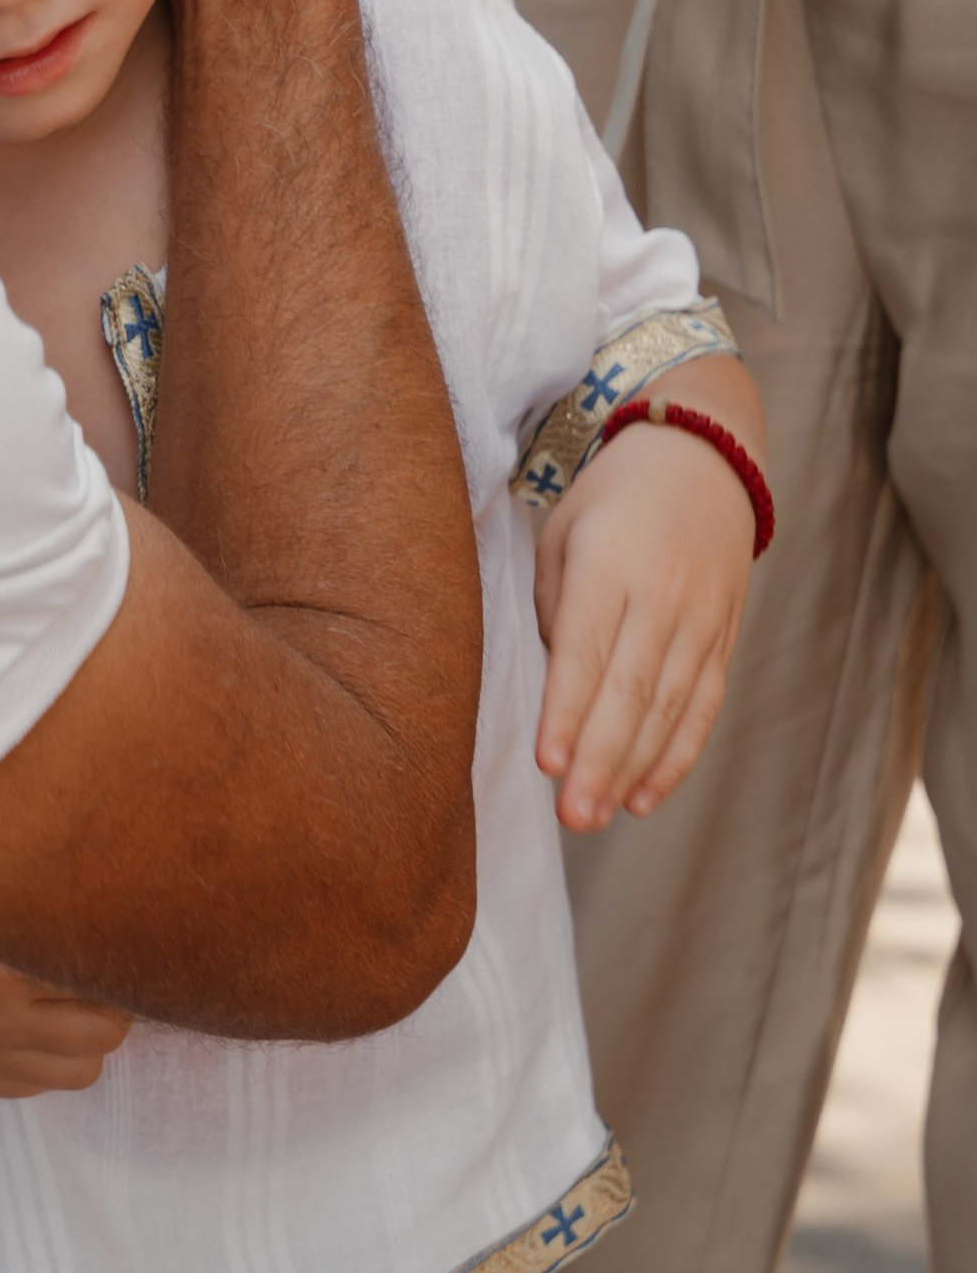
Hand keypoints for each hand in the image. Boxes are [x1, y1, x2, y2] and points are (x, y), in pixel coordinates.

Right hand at [0, 871, 135, 1098]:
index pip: (102, 981)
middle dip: (117, 1001)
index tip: (131, 941)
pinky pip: (42, 1084)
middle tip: (105, 968)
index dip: (124, 960)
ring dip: (89, 1037)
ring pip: (84, 1070)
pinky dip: (51, 1056)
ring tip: (72, 997)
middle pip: (107, 1033)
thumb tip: (129, 927)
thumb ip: (52, 915)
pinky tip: (33, 1019)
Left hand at [533, 376, 761, 828]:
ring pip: (670, 708)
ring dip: (633, 769)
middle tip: (571, 815)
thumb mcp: (562, 533)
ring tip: (596, 816)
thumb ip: (555, 609)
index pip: (587, 649)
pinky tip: (644, 795)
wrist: (703, 457)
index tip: (547, 762)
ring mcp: (702, 619)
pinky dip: (676, 756)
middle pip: (632, 690)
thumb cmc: (610, 498)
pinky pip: (702, 706)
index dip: (568, 710)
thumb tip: (559, 689)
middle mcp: (663, 594)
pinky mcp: (725, 637)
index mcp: (610, 562)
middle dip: (600, 759)